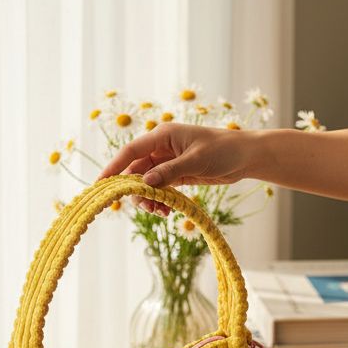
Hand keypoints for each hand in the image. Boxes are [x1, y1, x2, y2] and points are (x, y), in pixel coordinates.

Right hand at [96, 122, 258, 215]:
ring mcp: (168, 162)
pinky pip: (159, 189)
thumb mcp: (196, 160)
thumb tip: (145, 183)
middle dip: (136, 191)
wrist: (246, 156)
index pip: (131, 151)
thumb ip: (170, 172)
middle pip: (136, 171)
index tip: (101, 184)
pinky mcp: (176, 175)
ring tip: (161, 211)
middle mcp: (161, 148)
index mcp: (162, 136)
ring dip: (148, 198)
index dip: (114, 167)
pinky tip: (167, 211)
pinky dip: (159, 200)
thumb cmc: (224, 150)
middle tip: (147, 207)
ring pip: (146, 183)